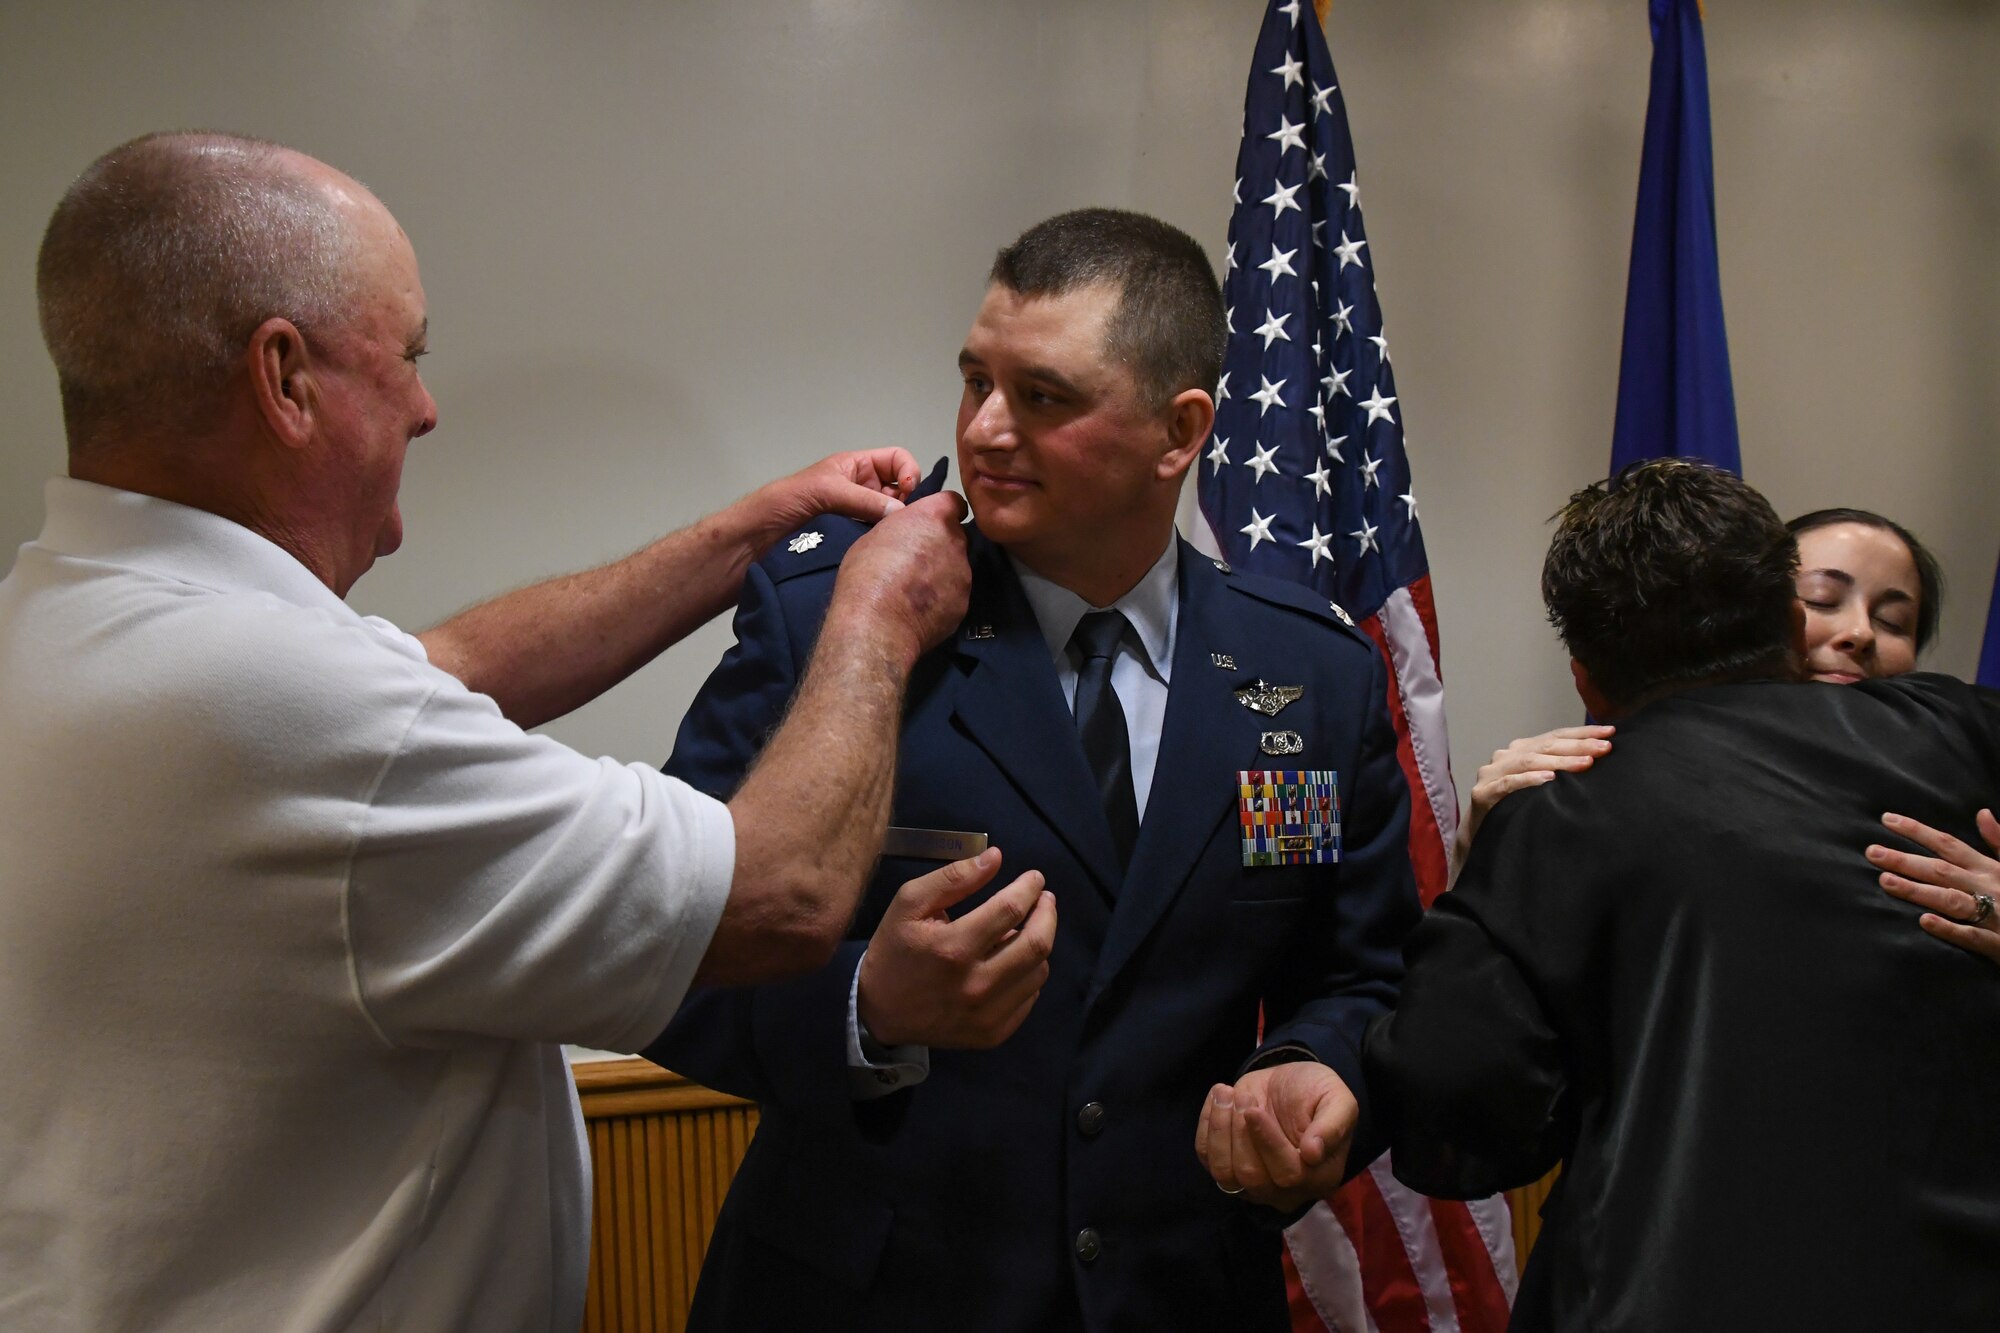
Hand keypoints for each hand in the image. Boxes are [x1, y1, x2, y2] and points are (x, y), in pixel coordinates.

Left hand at [751, 448, 923, 543]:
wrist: (757, 535)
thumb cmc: (785, 501)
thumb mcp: (827, 491)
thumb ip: (864, 500)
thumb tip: (901, 513)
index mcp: (856, 465)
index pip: (898, 459)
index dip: (910, 471)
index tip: (907, 492)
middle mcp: (861, 486)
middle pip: (901, 488)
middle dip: (906, 501)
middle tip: (902, 521)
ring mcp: (858, 511)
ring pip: (891, 514)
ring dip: (895, 523)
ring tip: (895, 537)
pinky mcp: (853, 535)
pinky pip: (878, 533)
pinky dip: (884, 538)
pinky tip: (884, 548)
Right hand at [826, 491, 970, 665]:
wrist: (877, 623)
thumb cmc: (867, 573)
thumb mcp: (874, 536)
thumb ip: (901, 530)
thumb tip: (908, 535)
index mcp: (934, 517)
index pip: (954, 501)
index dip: (943, 511)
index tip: (931, 522)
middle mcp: (956, 542)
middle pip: (956, 536)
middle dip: (941, 544)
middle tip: (916, 560)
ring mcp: (964, 574)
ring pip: (957, 567)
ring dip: (942, 572)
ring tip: (916, 590)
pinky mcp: (964, 604)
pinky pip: (955, 595)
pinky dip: (943, 599)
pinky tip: (921, 610)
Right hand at [857, 847, 1055, 1048]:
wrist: (878, 1012)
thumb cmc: (895, 951)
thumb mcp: (909, 904)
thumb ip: (953, 878)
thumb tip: (996, 858)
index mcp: (953, 949)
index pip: (1010, 909)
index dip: (1029, 887)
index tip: (1034, 877)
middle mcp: (975, 985)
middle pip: (1036, 944)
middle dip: (1048, 913)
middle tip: (1044, 898)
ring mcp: (986, 1015)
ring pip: (1038, 972)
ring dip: (1038, 944)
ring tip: (1023, 930)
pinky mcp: (992, 1034)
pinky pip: (1030, 998)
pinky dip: (1028, 974)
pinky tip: (1012, 962)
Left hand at [1195, 1062, 1356, 1209]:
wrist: (1291, 1084)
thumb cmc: (1317, 1093)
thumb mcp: (1338, 1100)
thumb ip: (1332, 1126)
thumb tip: (1314, 1154)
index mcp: (1319, 1178)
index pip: (1288, 1174)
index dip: (1267, 1142)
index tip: (1253, 1109)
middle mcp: (1286, 1191)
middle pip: (1252, 1177)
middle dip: (1241, 1133)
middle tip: (1243, 1096)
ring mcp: (1253, 1184)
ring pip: (1225, 1174)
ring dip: (1220, 1130)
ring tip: (1227, 1094)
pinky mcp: (1228, 1167)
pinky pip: (1207, 1158)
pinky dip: (1207, 1127)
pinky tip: (1218, 1099)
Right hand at [1451, 725, 1613, 880]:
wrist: (1481, 835)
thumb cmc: (1516, 809)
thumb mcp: (1539, 785)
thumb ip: (1558, 770)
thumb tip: (1597, 761)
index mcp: (1520, 750)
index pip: (1555, 736)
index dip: (1582, 733)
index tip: (1610, 732)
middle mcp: (1505, 757)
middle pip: (1546, 746)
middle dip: (1578, 746)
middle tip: (1604, 747)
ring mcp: (1491, 773)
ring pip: (1529, 761)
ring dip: (1560, 762)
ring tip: (1585, 763)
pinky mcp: (1482, 793)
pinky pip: (1508, 784)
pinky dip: (1528, 780)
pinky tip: (1549, 779)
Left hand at [1870, 809, 1999, 965]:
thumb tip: (1983, 813)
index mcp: (1989, 869)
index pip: (1948, 845)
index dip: (1917, 831)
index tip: (1886, 819)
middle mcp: (1987, 887)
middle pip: (1940, 870)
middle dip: (1905, 860)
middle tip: (1871, 852)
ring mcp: (1993, 914)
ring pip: (1950, 899)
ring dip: (1918, 890)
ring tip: (1885, 882)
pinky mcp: (1997, 943)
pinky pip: (1971, 935)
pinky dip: (1949, 928)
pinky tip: (1924, 921)